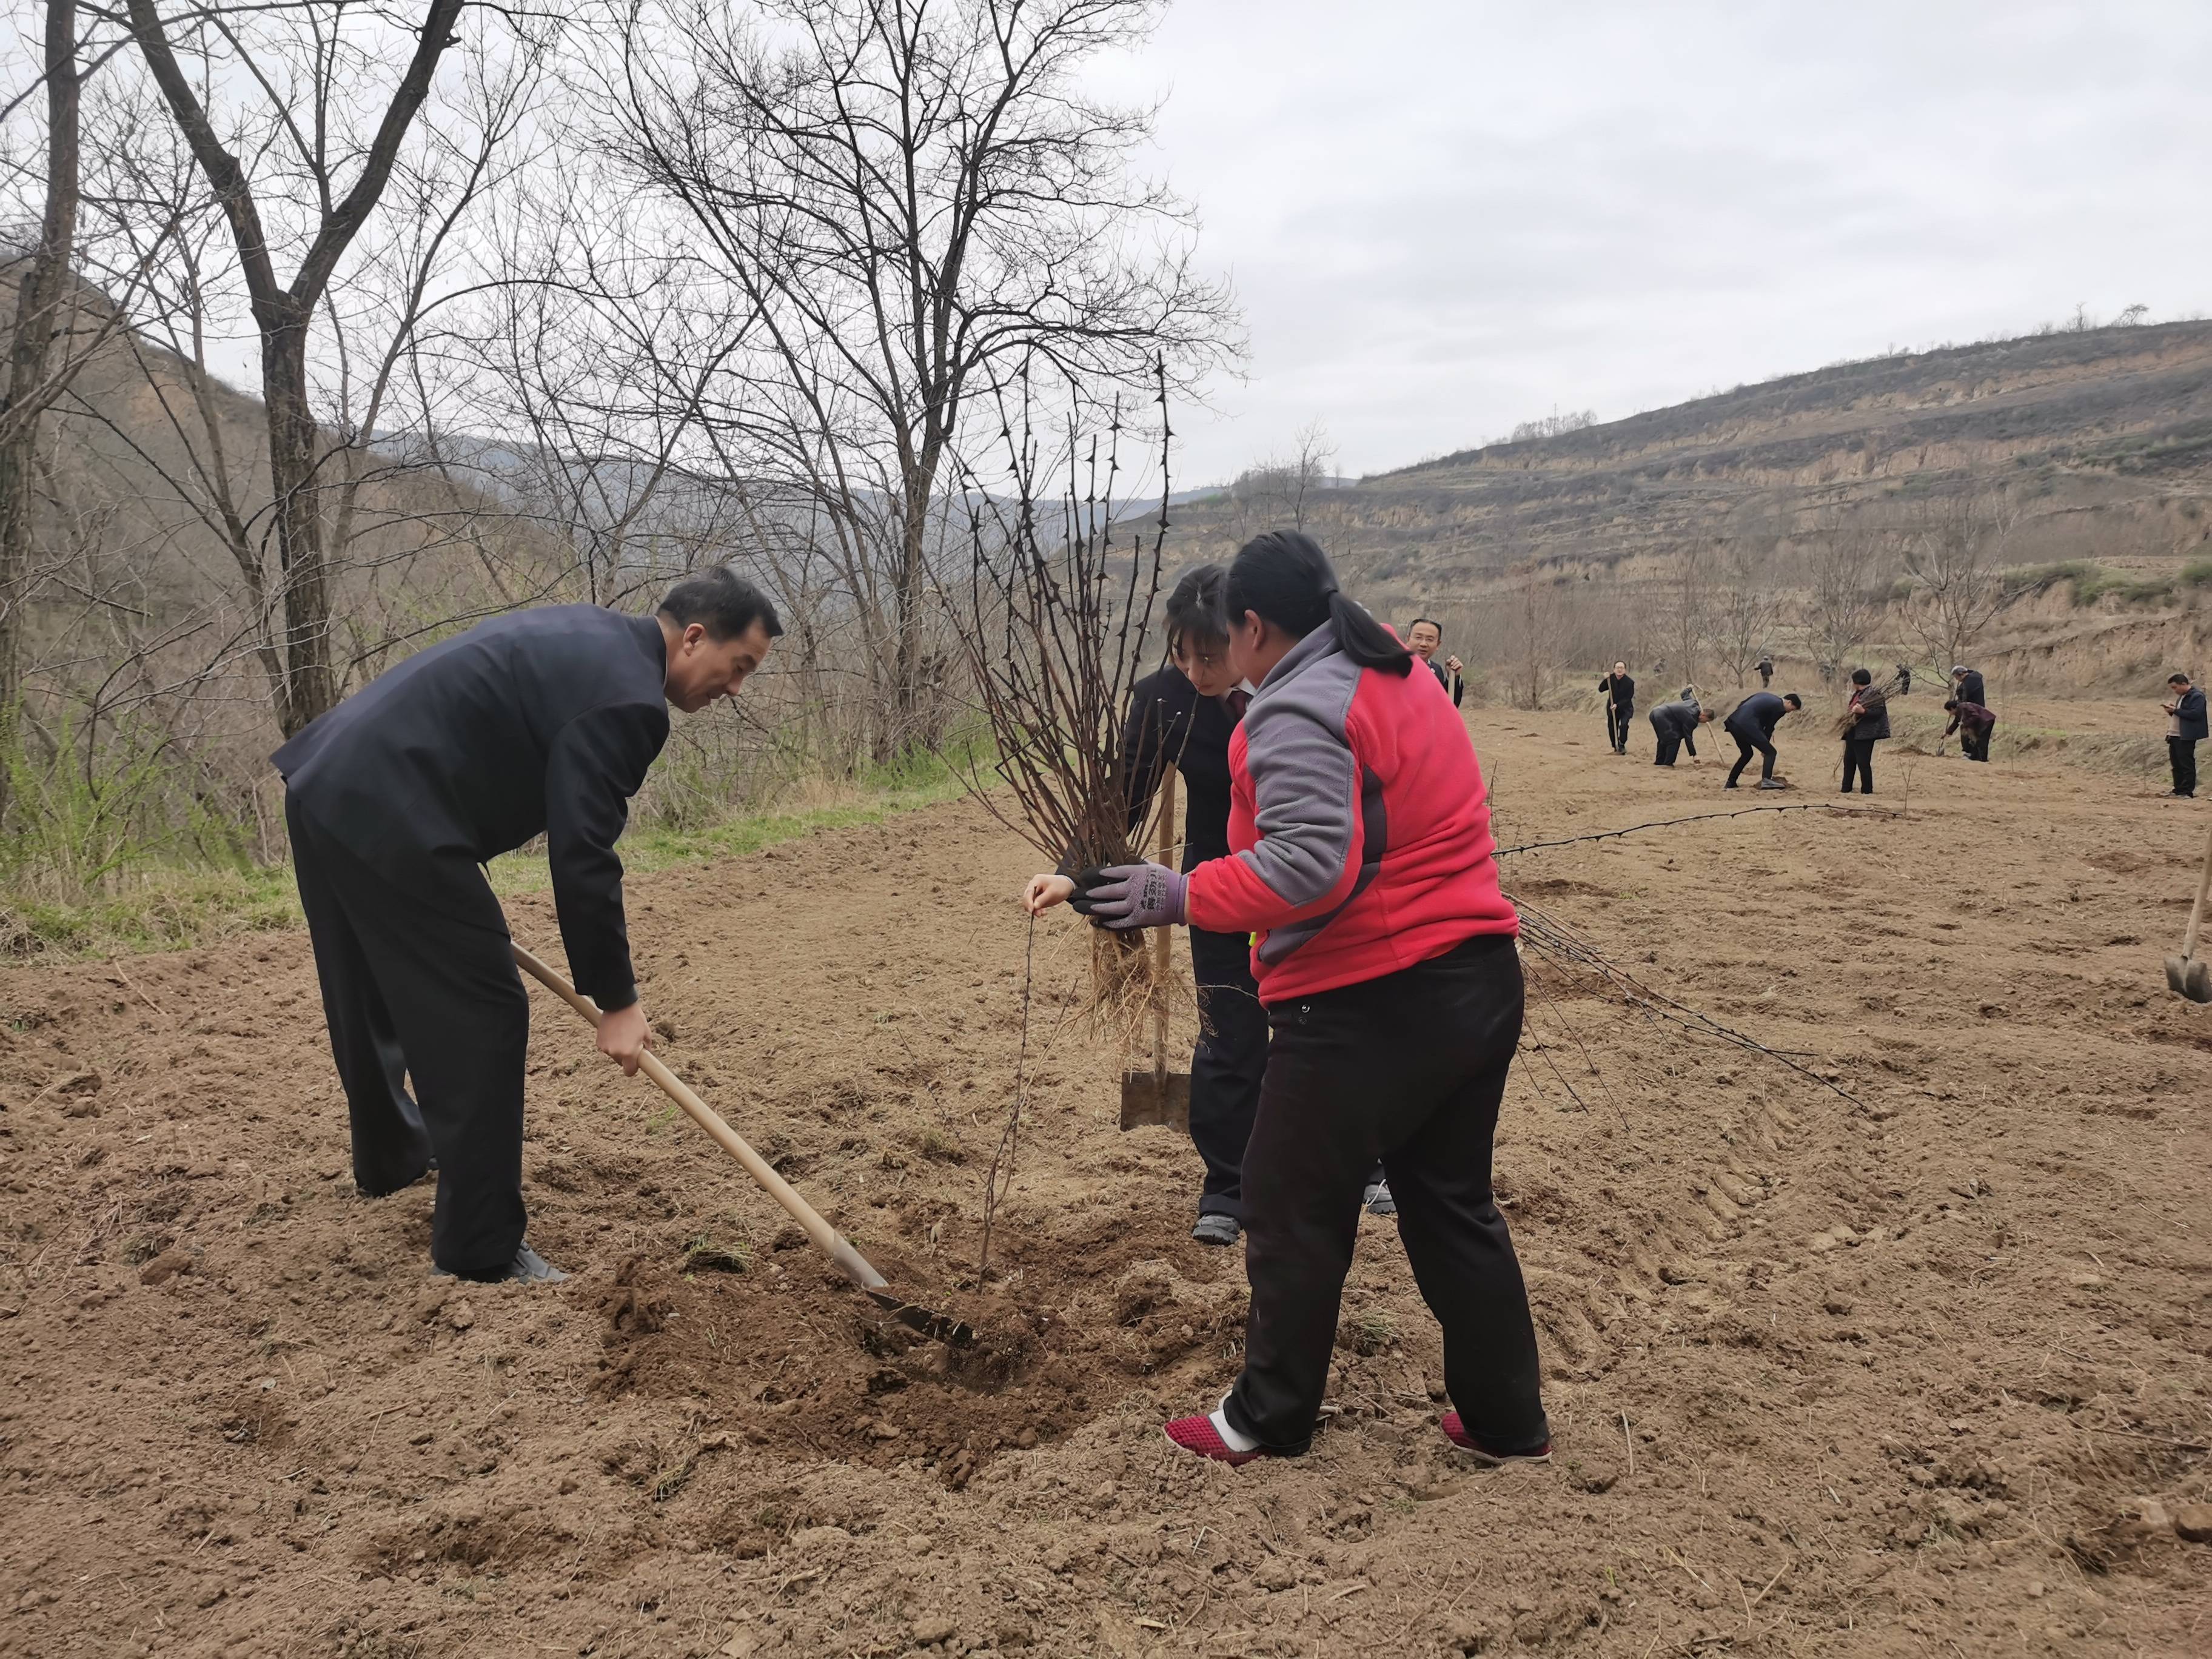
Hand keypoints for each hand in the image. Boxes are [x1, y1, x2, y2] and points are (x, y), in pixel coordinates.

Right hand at [597, 1001, 651, 1075]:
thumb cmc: (635, 1019)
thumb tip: (645, 1057)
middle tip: (631, 1043)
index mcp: (629, 1053)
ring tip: (622, 1035)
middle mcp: (615, 1053)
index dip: (633, 1069)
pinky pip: (606, 1048)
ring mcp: (605, 1048)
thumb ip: (646, 1049)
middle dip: (626, 1057)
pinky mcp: (598, 1042)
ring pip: (613, 1054)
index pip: (629, 1071)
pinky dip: (610, 1043)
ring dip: (617, 1049)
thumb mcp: (646, 1034)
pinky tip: (615, 1032)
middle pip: (621, 1062)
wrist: (618, 1005)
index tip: (634, 1066)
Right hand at [1023, 873, 1075, 914]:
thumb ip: (1042, 899)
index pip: (1029, 892)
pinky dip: (1038, 910)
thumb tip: (1033, 907)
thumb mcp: (1053, 893)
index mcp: (1037, 881)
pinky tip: (1044, 913)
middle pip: (1027, 897)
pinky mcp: (1038, 897)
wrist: (1067, 885)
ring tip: (1042, 914)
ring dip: (1035, 910)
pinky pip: (1034, 905)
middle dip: (1031, 907)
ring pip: (1030, 902)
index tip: (1031, 910)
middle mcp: (1033, 885)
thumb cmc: (1061, 886)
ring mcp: (1035, 892)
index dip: (1028, 902)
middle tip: (1038, 915)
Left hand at [1070, 861, 1187, 930]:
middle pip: (1104, 891)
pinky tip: (1095, 922)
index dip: (1093, 875)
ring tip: (1079, 907)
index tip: (1082, 876)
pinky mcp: (1138, 920)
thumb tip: (1123, 856)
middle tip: (1076, 894)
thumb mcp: (1151, 866)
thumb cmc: (1168, 880)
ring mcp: (1134, 905)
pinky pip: (1118, 923)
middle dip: (1088, 893)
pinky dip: (1105, 923)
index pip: (1108, 873)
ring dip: (1092, 908)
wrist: (1183, 898)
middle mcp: (1132, 889)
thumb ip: (1135, 863)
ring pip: (1108, 908)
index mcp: (1135, 872)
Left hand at [1445, 655, 1462, 674]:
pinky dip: (1456, 666)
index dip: (1452, 657)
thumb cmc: (1449, 669)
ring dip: (1454, 665)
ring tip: (1452, 668)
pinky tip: (1454, 668)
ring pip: (1457, 662)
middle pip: (1456, 658)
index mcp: (1452, 659)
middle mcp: (1456, 660)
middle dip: (1453, 661)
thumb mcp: (1447, 665)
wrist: (1451, 674)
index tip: (1451, 659)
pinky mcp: (1461, 665)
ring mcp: (1459, 662)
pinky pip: (1459, 664)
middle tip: (1451, 664)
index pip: (1453, 656)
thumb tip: (1450, 660)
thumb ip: (1447, 662)